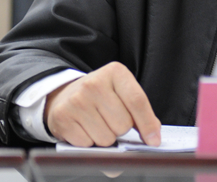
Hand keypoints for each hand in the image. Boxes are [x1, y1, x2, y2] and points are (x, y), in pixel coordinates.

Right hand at [44, 62, 161, 146]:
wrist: (66, 94)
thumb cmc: (101, 96)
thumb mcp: (122, 93)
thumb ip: (139, 112)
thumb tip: (152, 139)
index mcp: (115, 72)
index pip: (137, 101)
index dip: (147, 124)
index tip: (154, 140)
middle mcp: (94, 83)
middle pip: (123, 124)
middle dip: (121, 129)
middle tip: (111, 119)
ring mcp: (77, 100)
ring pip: (106, 138)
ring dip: (105, 138)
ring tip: (97, 123)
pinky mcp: (62, 117)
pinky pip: (87, 144)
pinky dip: (88, 142)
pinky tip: (84, 128)